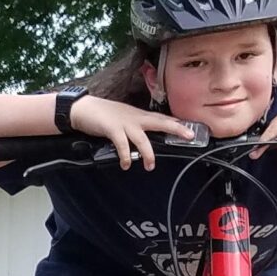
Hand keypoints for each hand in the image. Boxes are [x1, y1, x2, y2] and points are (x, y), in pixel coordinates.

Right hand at [70, 96, 196, 171]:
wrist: (84, 109)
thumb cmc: (104, 116)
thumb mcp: (124, 119)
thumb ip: (137, 127)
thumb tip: (146, 140)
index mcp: (140, 116)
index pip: (163, 119)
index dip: (178, 124)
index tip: (193, 129)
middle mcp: (136, 118)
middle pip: (161, 122)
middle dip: (176, 128)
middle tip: (190, 136)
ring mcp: (125, 123)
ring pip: (142, 139)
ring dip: (148, 153)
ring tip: (150, 166)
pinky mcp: (112, 129)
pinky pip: (122, 144)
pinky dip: (125, 156)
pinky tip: (126, 164)